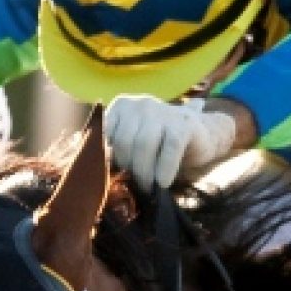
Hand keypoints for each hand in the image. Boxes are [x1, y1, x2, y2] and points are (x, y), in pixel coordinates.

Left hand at [104, 95, 237, 192]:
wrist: (200, 135)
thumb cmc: (158, 144)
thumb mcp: (131, 141)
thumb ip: (112, 147)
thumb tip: (90, 162)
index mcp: (122, 106)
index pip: (105, 135)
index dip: (108, 160)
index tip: (115, 175)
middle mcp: (141, 104)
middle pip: (124, 142)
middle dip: (128, 168)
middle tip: (135, 184)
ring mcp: (163, 111)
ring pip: (144, 145)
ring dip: (145, 173)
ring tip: (148, 187)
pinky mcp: (184, 124)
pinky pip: (169, 150)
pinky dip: (164, 169)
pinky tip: (163, 182)